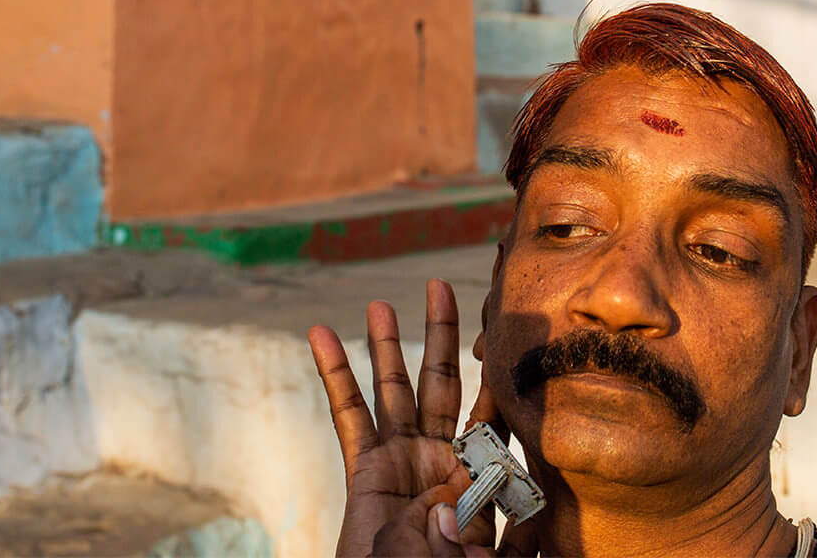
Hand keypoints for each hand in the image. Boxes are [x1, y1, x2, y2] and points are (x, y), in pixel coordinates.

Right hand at [308, 279, 533, 556]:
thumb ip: (470, 541)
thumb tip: (444, 510)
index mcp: (477, 474)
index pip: (489, 411)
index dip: (492, 371)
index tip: (496, 325)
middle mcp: (439, 458)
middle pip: (442, 382)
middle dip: (440, 332)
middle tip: (440, 285)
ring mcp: (401, 461)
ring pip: (394, 390)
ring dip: (386, 345)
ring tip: (379, 302)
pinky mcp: (365, 472)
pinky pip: (348, 417)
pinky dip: (335, 375)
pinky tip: (321, 336)